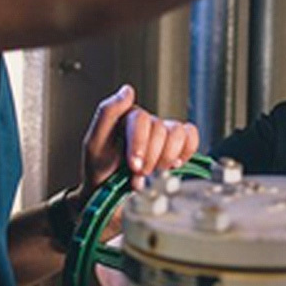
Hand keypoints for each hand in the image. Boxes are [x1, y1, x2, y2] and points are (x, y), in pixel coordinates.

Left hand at [81, 85, 199, 197]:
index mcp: (126, 116)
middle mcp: (147, 122)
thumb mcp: (94, 143)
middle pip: (160, 130)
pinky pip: (191, 137)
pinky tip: (173, 164)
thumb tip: (127, 90)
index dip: (140, 144)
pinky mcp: (176, 146)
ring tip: (154, 171)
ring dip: (167, 157)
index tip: (135, 166)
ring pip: (178, 133)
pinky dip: (186, 151)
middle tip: (139, 173)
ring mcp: (163, 133)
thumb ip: (107, 112)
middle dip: (150, 157)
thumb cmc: (99, 169)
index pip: (141, 119)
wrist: (108, 194)